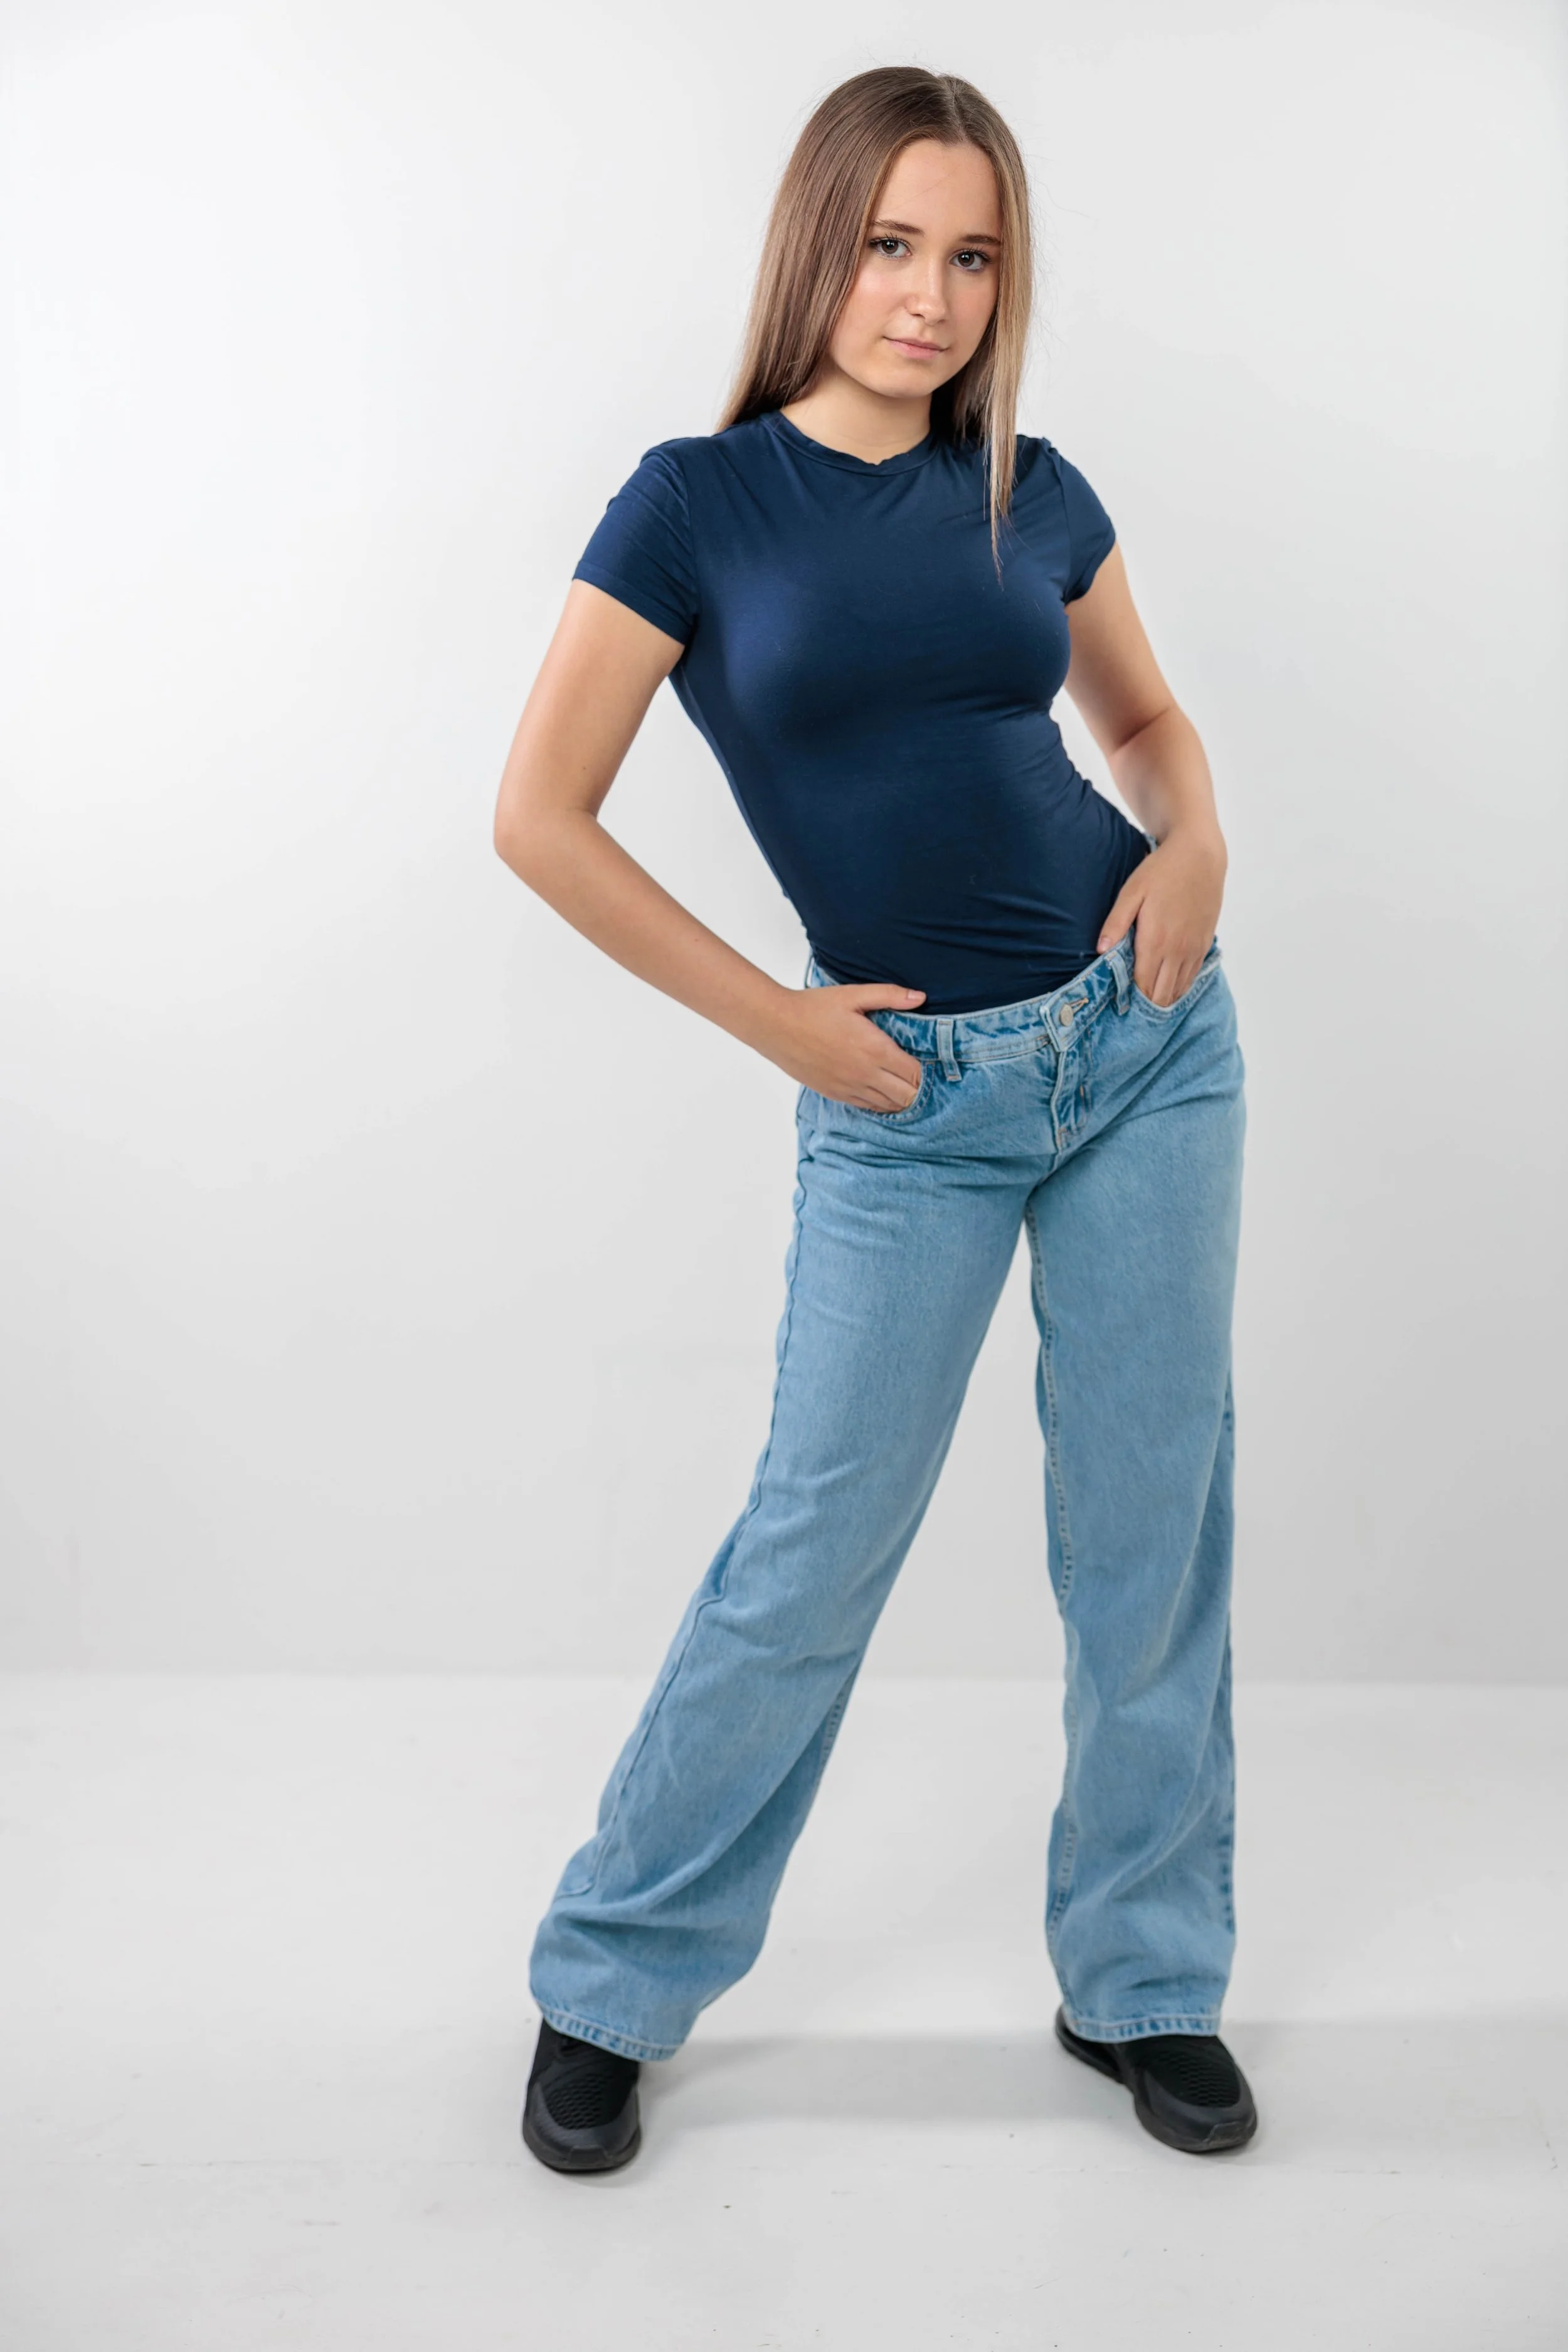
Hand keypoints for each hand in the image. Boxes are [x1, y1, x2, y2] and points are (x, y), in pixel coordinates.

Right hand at [757, 981, 926, 1110]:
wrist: (776, 1026)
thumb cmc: (814, 1008)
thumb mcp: (853, 995)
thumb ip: (890, 995)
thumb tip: (921, 997)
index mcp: (875, 1050)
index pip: (915, 1074)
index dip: (924, 1070)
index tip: (922, 1059)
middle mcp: (865, 1075)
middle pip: (907, 1096)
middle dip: (915, 1087)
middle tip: (913, 1073)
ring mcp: (850, 1088)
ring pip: (888, 1106)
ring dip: (899, 1096)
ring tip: (898, 1081)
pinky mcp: (835, 1094)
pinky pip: (867, 1107)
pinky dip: (879, 1102)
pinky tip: (878, 1087)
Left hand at [1096, 827, 1226, 1006]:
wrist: (1200, 856)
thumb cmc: (1161, 871)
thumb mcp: (1131, 892)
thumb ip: (1115, 923)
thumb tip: (1099, 951)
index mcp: (1155, 940)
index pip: (1142, 985)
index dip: (1130, 999)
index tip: (1118, 1005)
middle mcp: (1177, 950)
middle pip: (1161, 994)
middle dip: (1145, 1004)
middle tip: (1129, 1008)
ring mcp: (1193, 949)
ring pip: (1178, 990)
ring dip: (1162, 998)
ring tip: (1146, 1002)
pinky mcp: (1204, 944)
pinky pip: (1192, 977)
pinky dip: (1179, 987)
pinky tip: (1167, 988)